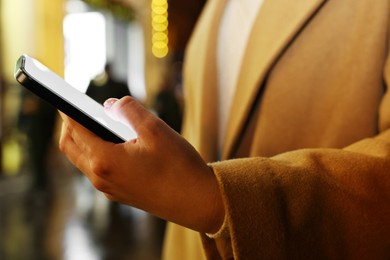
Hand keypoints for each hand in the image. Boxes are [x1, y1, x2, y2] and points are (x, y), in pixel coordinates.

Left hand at [59, 96, 223, 232]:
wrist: (198, 202)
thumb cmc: (179, 166)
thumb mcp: (155, 129)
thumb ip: (128, 110)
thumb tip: (109, 105)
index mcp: (104, 161)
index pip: (75, 129)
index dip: (68, 110)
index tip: (64, 98)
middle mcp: (101, 179)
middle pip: (71, 148)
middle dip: (70, 126)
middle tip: (80, 109)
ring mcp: (110, 189)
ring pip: (84, 160)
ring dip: (85, 140)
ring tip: (101, 124)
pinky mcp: (121, 194)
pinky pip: (99, 171)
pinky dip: (98, 153)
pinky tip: (118, 144)